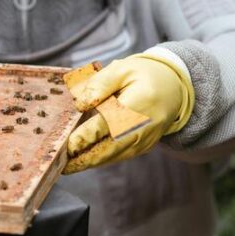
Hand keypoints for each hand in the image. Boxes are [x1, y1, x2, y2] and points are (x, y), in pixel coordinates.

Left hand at [63, 53, 194, 173]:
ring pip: (112, 156)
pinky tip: (81, 161)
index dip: (87, 137)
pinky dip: (99, 160)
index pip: (108, 124)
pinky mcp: (143, 147)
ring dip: (88, 163)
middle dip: (83, 158)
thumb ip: (100, 84)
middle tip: (59, 163)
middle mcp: (143, 127)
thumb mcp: (122, 69)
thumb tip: (80, 104)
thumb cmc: (143, 75)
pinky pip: (118, 156)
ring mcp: (144, 140)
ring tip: (65, 166)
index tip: (68, 145)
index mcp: (138, 104)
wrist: (175, 89)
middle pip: (109, 148)